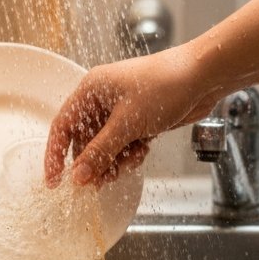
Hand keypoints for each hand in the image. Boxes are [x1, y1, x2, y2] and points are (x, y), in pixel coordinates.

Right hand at [44, 46, 213, 188]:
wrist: (203, 77)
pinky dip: (131, 154)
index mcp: (92, 90)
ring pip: (107, 146)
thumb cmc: (165, 85)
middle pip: (86, 140)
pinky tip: (142, 151)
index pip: (62, 125)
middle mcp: (104, 99)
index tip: (54, 181)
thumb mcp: (128, 123)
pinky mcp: (141, 120)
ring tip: (126, 165)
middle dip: (93, 162)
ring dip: (114, 160)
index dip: (56, 154)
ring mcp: (124, 110)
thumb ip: (101, 151)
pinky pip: (126, 145)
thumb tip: (78, 176)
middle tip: (99, 182)